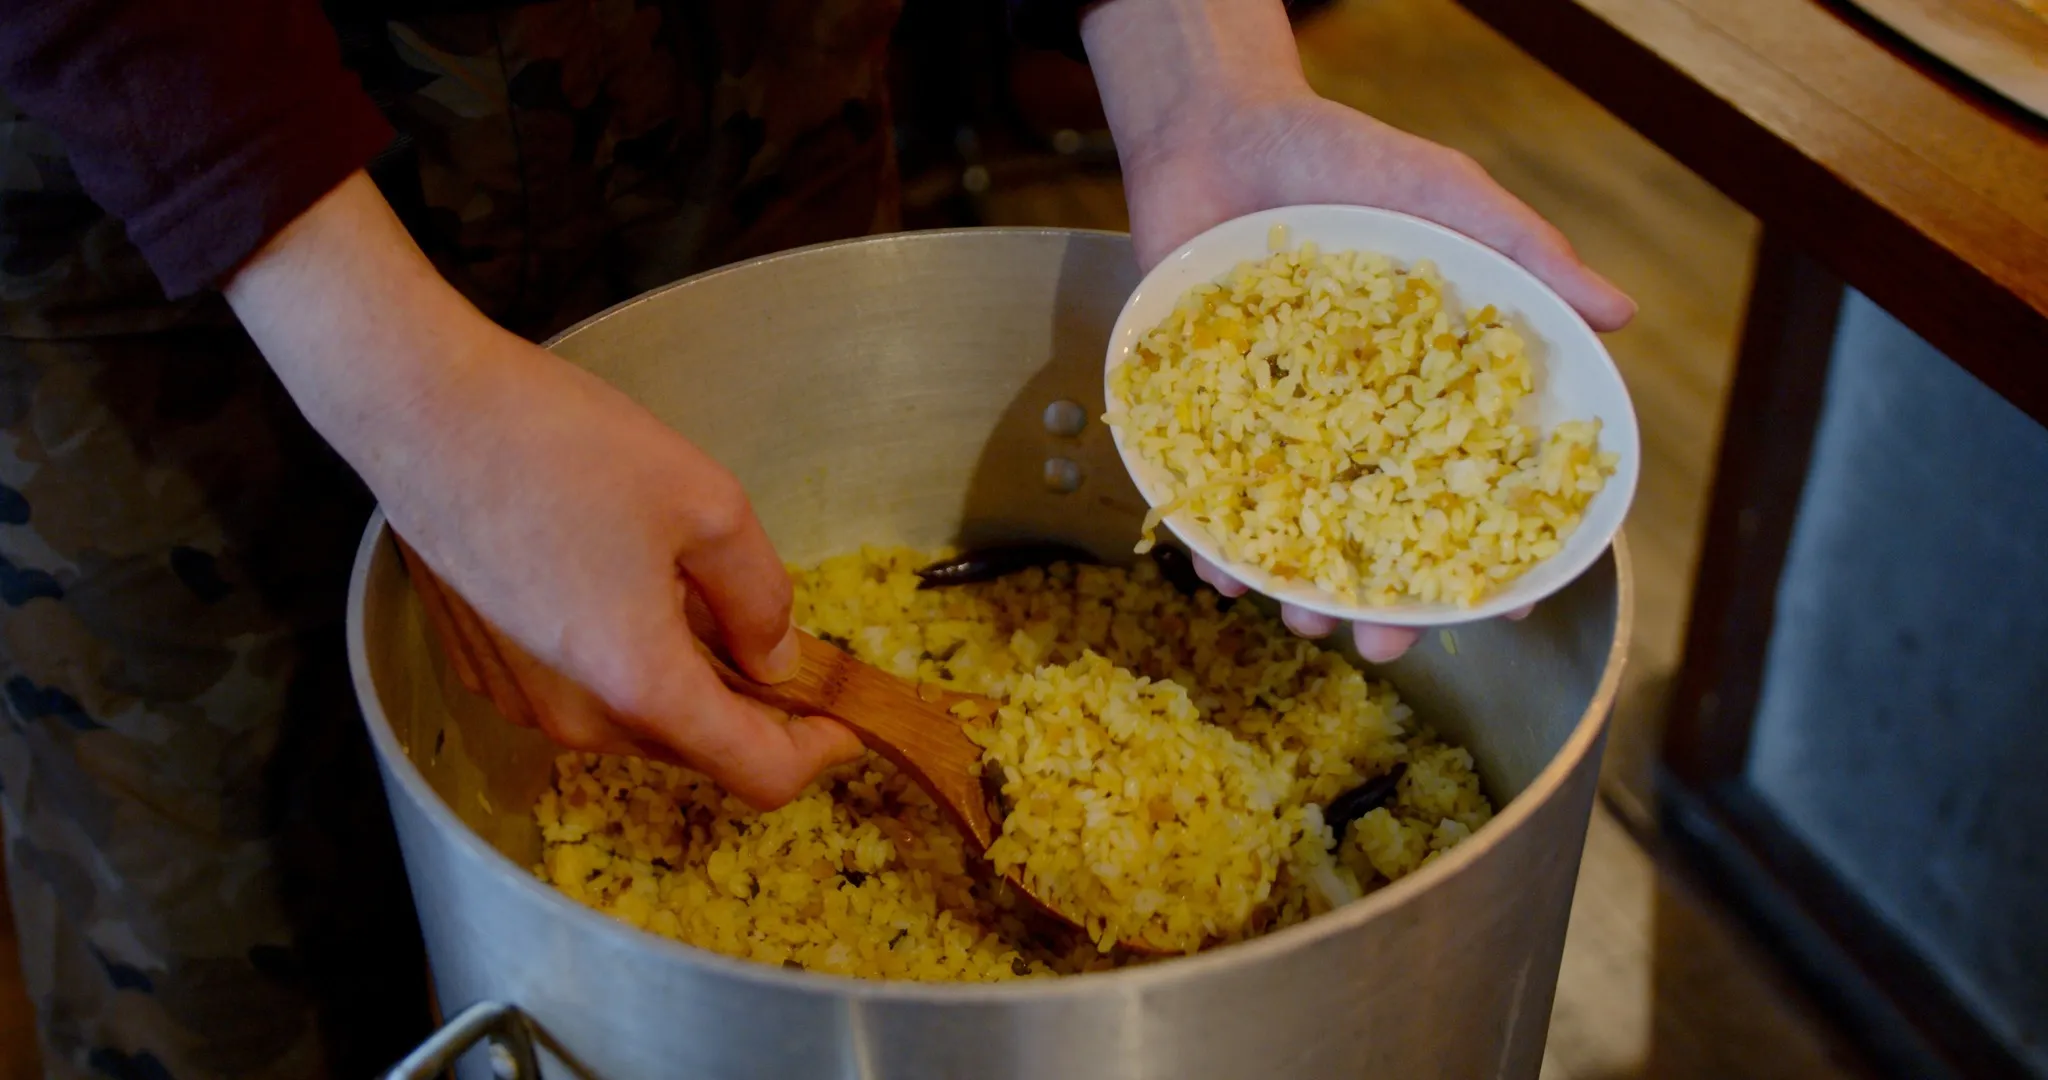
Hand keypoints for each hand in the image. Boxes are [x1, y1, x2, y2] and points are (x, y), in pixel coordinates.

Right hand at [225, 173, 861, 806]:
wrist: (418, 407)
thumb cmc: (560, 444)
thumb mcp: (707, 504)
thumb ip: (760, 598)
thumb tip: (777, 658)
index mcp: (640, 685)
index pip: (757, 774)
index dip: (816, 752)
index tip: (844, 716)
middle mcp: (574, 718)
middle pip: (695, 748)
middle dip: (751, 708)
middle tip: (779, 634)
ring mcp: (520, 699)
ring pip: (637, 720)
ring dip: (684, 679)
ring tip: (694, 589)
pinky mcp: (487, 668)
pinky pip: (582, 691)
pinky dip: (623, 659)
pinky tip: (622, 579)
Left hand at [1084, 0, 1634, 660]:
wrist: (1227, 127)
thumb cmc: (1350, 162)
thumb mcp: (1446, 199)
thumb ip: (1523, 257)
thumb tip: (1620, 316)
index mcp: (1423, 393)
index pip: (1465, 489)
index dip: (1488, 553)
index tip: (1503, 605)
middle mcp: (1353, 423)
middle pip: (1372, 535)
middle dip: (1376, 602)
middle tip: (1376, 645)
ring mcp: (1274, 425)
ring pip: (1287, 530)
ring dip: (1291, 584)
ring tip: (1295, 613)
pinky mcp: (1200, 411)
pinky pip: (1203, 490)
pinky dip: (1207, 534)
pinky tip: (1215, 566)